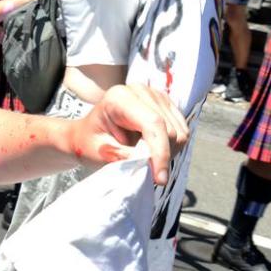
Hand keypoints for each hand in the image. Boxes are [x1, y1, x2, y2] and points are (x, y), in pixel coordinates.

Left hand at [69, 84, 189, 185]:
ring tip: (144, 156)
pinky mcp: (166, 104)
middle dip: (161, 155)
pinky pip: (182, 131)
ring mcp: (155, 95)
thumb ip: (126, 156)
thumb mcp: (102, 153)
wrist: (88, 133)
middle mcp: (140, 91)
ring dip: (168, 152)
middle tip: (143, 167)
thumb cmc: (90, 142)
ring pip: (180, 132)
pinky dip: (172, 146)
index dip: (160, 152)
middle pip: (170, 130)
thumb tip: (150, 164)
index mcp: (119, 98)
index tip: (159, 179)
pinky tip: (152, 148)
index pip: (153, 123)